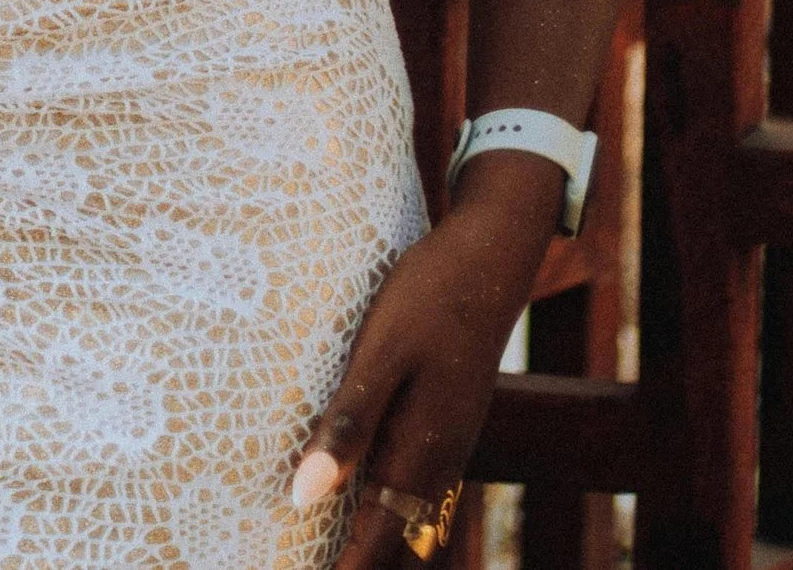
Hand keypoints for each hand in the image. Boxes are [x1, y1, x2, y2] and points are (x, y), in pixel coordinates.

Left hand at [291, 163, 558, 564]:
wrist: (492, 254)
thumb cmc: (431, 295)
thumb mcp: (382, 351)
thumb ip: (349, 424)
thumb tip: (304, 497)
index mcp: (421, 454)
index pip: (376, 547)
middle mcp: (439, 461)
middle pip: (396, 545)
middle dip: (357, 563)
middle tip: (301, 563)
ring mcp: (448, 442)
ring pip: (409, 518)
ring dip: (371, 539)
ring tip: (322, 546)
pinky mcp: (445, 419)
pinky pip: (414, 484)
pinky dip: (384, 504)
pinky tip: (356, 489)